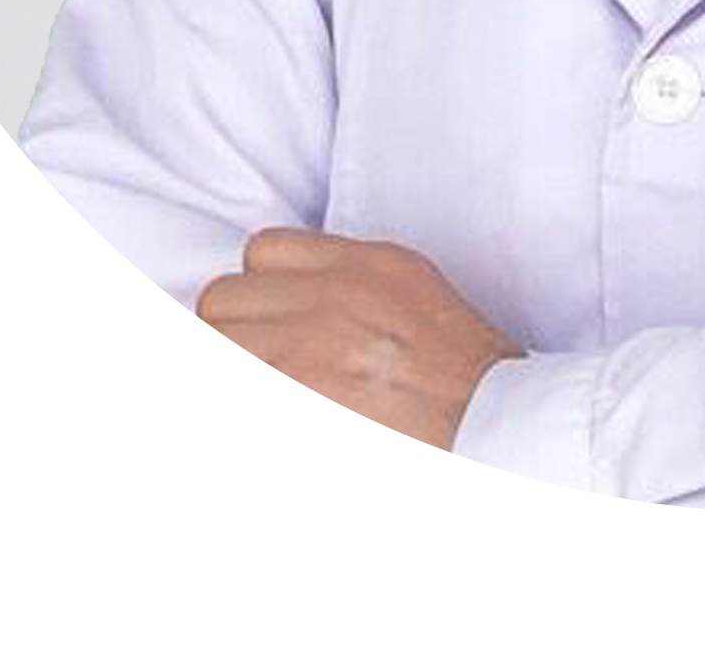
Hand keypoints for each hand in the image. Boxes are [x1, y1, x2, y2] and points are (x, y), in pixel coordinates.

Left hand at [181, 230, 522, 511]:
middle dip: (233, 353)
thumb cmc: (478, 398)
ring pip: (202, 352)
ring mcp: (309, 337)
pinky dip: (222, 437)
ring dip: (222, 396)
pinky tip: (263, 452)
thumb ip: (364, 299)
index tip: (277, 350)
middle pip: (222, 300)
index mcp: (373, 263)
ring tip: (263, 427)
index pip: (264, 252)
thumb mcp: (425, 310)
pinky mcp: (288, 396)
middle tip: (264, 394)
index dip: (258, 308)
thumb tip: (306, 327)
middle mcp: (336, 288)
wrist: (502, 442)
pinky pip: (206, 405)